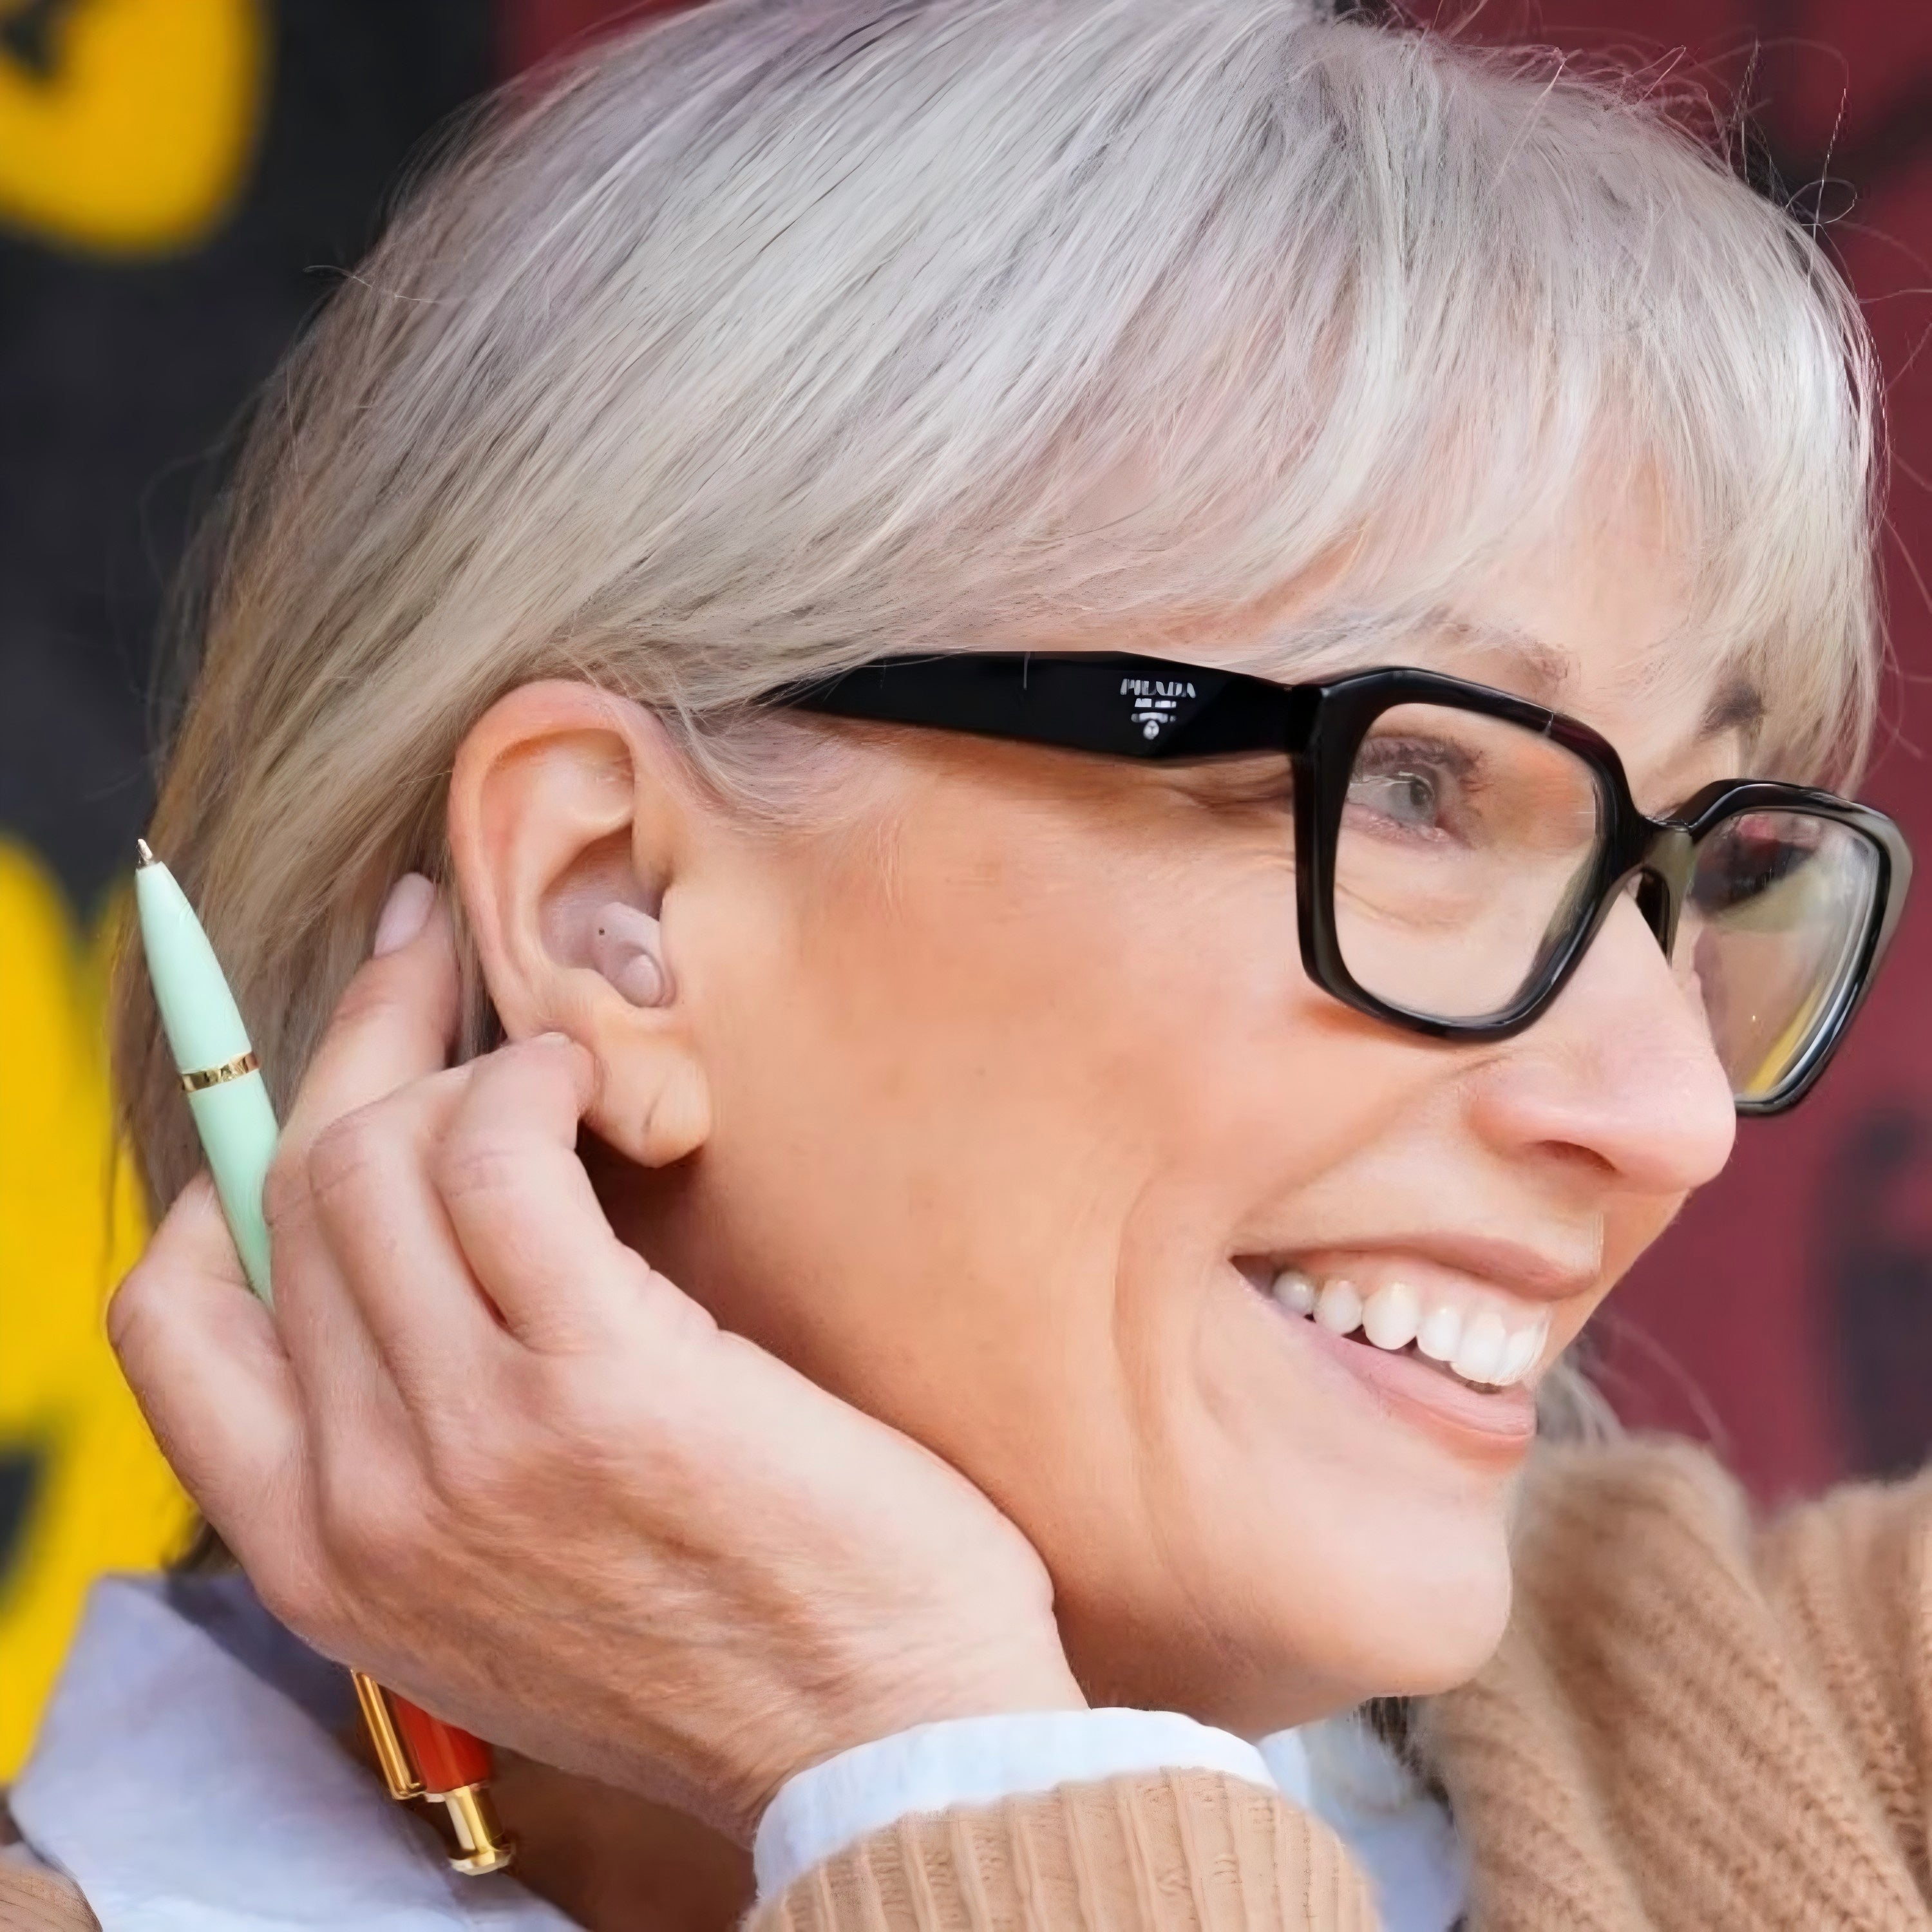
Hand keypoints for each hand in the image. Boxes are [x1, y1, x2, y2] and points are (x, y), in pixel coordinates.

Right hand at [110, 879, 1082, 1843]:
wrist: (884, 1740)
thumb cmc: (731, 1639)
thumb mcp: (507, 1583)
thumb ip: (421, 1456)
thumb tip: (411, 1266)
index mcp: (319, 1561)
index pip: (172, 1318)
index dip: (227, 1169)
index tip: (321, 1084)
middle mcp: (362, 1503)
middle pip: (290, 1194)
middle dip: (363, 1045)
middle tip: (435, 961)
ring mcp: (468, 1442)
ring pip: (379, 1159)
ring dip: (466, 1059)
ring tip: (563, 1064)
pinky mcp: (597, 1381)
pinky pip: (505, 1157)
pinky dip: (542, 1078)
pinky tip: (608, 1087)